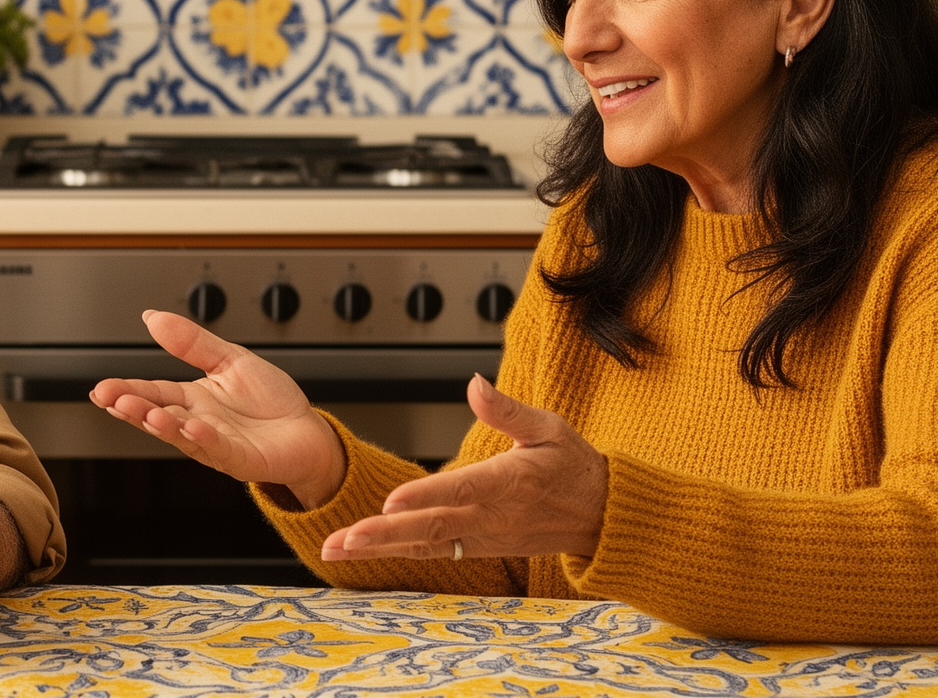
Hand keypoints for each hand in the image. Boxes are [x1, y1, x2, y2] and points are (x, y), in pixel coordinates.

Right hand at [89, 310, 346, 509]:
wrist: (307, 431)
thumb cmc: (271, 400)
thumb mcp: (230, 359)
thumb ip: (191, 342)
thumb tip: (152, 317)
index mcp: (193, 399)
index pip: (153, 392)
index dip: (127, 390)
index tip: (103, 388)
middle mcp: (198, 423)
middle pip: (159, 415)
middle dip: (133, 408)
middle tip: (111, 399)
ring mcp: (217, 443)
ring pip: (182, 436)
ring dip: (163, 425)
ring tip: (147, 413)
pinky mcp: (241, 459)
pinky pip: (220, 449)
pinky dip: (205, 439)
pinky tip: (192, 427)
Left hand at [319, 375, 607, 561]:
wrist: (601, 516)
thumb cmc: (572, 466)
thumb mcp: (549, 427)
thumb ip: (507, 409)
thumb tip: (474, 383)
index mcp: (511, 481)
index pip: (462, 490)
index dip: (425, 496)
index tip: (390, 502)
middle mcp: (493, 515)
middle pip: (433, 527)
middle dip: (384, 535)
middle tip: (344, 538)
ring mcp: (484, 537)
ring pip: (425, 546)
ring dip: (379, 550)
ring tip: (335, 549)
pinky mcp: (479, 548)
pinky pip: (434, 553)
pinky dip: (396, 554)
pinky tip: (362, 553)